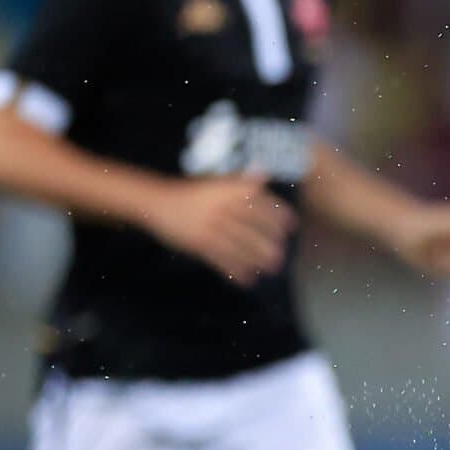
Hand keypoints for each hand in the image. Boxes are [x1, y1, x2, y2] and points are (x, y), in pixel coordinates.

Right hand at [146, 174, 295, 284]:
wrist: (156, 202)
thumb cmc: (192, 194)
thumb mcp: (215, 184)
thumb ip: (240, 182)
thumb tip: (265, 171)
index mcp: (225, 191)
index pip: (258, 202)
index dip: (277, 214)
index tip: (292, 226)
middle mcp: (219, 207)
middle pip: (251, 226)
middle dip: (269, 241)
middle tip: (282, 253)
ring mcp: (208, 225)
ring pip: (239, 245)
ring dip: (257, 258)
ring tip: (271, 267)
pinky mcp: (198, 242)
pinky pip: (221, 259)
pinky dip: (236, 270)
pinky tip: (247, 279)